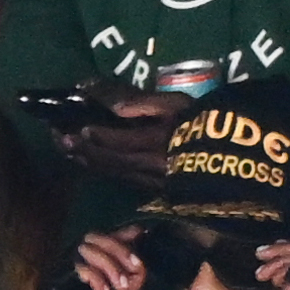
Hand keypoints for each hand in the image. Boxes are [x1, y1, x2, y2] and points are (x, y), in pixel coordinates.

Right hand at [15, 237, 136, 289]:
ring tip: (122, 287)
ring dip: (109, 262)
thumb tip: (140, 266)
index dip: (122, 235)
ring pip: (84, 247)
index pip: (104, 241)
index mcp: (92, 271)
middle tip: (136, 269)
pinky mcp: (54, 284)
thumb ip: (126, 287)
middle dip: (120, 249)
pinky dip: (94, 275)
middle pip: (95, 237)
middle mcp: (75, 268)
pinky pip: (74, 266)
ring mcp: (62, 274)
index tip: (142, 234)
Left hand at [59, 87, 191, 189]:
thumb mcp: (174, 103)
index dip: (95, 136)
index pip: (117, 141)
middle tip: (61, 138)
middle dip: (82, 149)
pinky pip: (122, 178)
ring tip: (68, 150)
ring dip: (87, 160)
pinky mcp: (153, 186)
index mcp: (156, 140)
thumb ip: (141, 102)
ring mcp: (150, 178)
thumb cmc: (198, 120)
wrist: (228, 152)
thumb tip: (109, 102)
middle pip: (108, 159)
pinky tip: (91, 162)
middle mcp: (149, 164)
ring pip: (112, 171)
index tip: (74, 127)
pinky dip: (102, 169)